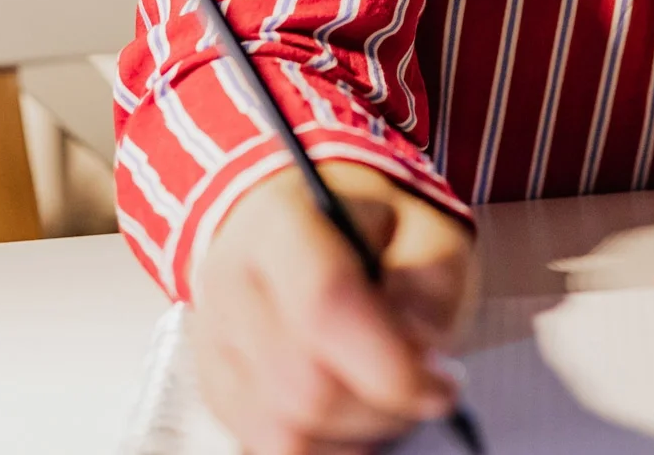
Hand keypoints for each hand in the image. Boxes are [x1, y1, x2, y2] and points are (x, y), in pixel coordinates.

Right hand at [190, 163, 476, 454]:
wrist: (301, 222)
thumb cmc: (369, 226)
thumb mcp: (425, 223)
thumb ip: (435, 274)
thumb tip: (419, 348)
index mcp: (282, 221)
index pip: (324, 305)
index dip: (388, 364)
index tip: (441, 387)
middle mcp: (230, 279)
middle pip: (304, 385)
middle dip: (383, 407)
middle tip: (426, 388)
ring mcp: (211, 338)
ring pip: (283, 430)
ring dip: (355, 432)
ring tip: (390, 396)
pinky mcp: (214, 385)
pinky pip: (268, 445)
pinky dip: (324, 444)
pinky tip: (355, 411)